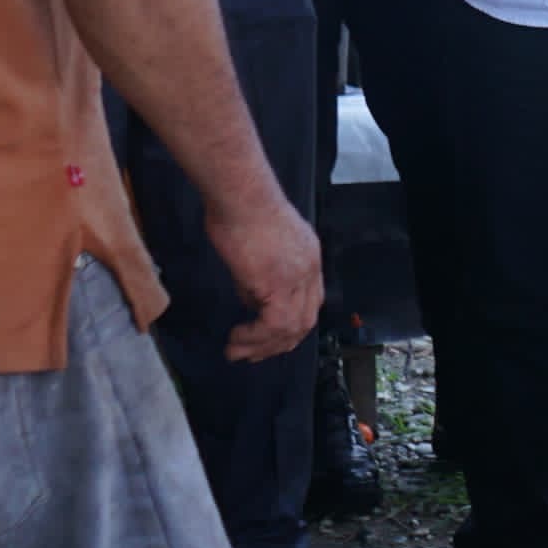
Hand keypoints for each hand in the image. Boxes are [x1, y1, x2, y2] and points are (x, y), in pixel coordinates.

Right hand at [207, 185, 322, 361]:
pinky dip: (255, 337)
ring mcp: (298, 277)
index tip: (268, 337)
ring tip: (237, 352)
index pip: (309, 301)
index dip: (291, 324)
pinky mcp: (278, 283)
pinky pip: (274, 324)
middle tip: (252, 354)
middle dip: (279, 343)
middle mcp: (310, 269)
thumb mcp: (256, 246)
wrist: (239, 193)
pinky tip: (237, 339)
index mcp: (309, 257)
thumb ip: (258, 275)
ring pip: (291, 327)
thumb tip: (251, 300)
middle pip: (305, 320)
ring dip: (262, 346)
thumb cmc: (239, 208)